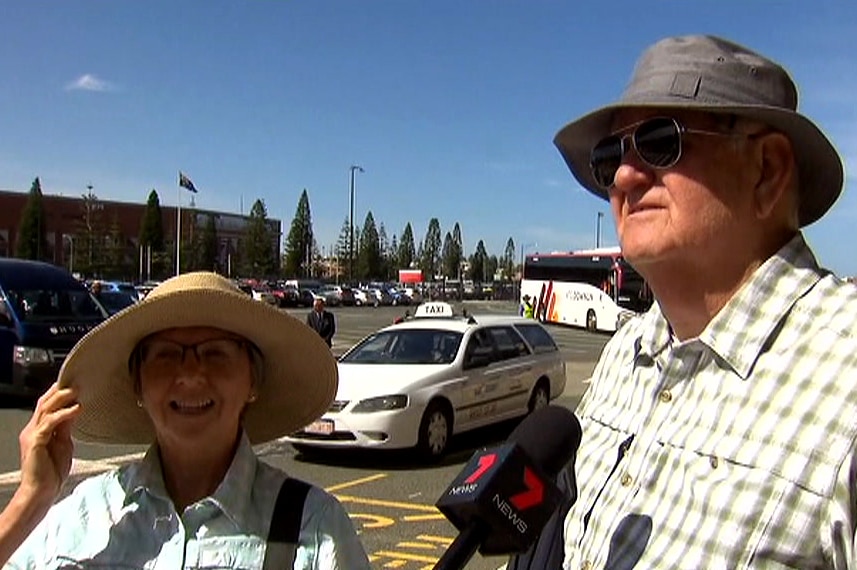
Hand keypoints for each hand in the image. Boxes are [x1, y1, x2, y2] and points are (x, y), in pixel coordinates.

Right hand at [17, 382, 80, 503]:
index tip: (75, 383)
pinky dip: (64, 414)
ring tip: (77, 390)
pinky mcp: (36, 441)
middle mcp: (33, 429)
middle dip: (60, 391)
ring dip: (62, 398)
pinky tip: (76, 409)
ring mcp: (33, 435)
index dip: (59, 393)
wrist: (42, 491)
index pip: (47, 405)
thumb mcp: (64, 444)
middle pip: (44, 403)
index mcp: (39, 429)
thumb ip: (66, 428)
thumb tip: (74, 410)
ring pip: (45, 409)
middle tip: (76, 381)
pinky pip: (50, 423)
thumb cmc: (52, 472)